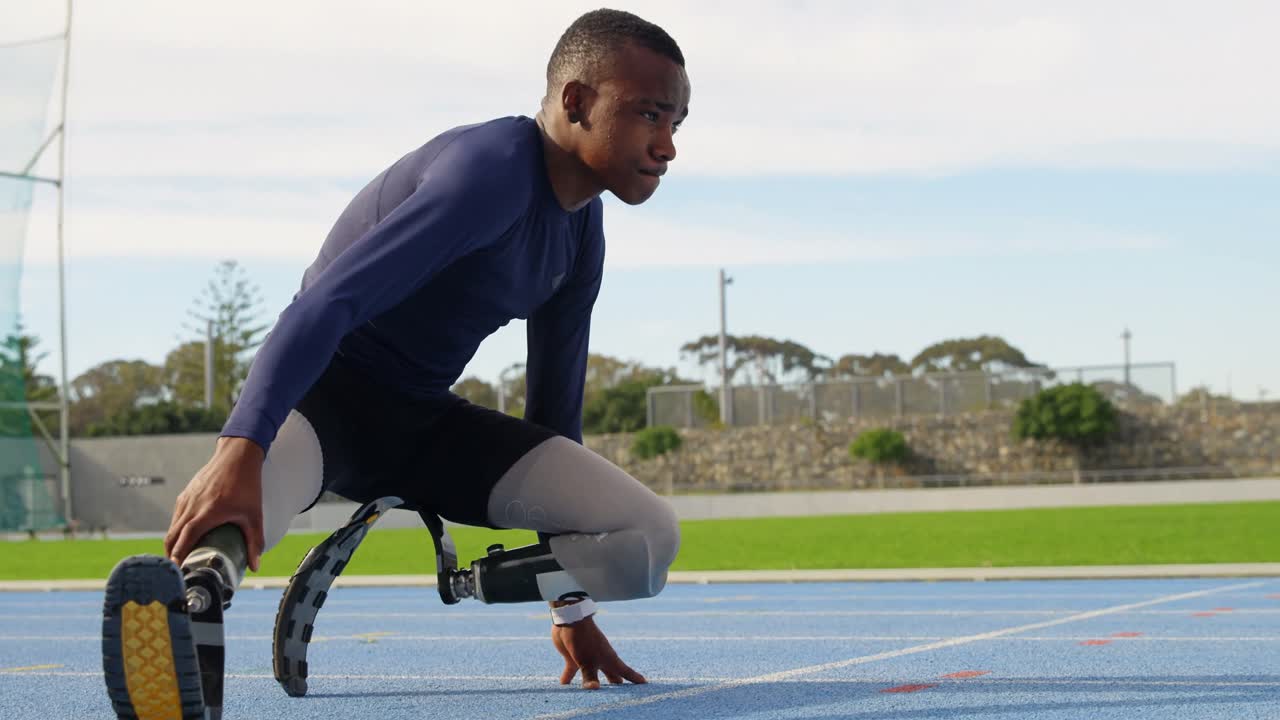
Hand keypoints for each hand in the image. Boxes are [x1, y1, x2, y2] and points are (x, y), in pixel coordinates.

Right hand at [163, 436, 266, 570]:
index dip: (178, 558)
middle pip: (172, 537)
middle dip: (172, 555)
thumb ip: (255, 542)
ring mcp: (186, 499)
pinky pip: (176, 516)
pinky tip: (185, 536)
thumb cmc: (247, 485)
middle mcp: (191, 507)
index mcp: (205, 514)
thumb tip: (255, 566)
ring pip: (172, 526)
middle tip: (178, 570)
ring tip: (180, 557)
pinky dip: (177, 529)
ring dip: (174, 542)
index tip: (177, 571)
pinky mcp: (186, 494)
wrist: (238, 456)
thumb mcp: (254, 516)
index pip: (184, 541)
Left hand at [551, 614, 645, 689]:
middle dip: (615, 684)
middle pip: (610, 674)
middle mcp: (600, 659)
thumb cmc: (584, 640)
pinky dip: (568, 678)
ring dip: (592, 683)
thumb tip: (595, 689)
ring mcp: (586, 658)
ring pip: (592, 674)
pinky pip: (571, 671)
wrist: (570, 619)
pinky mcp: (573, 657)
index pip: (625, 671)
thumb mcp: (587, 661)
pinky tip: (564, 685)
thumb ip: (590, 676)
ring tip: (596, 693)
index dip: (634, 678)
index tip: (645, 683)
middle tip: (623, 693)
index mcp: (609, 660)